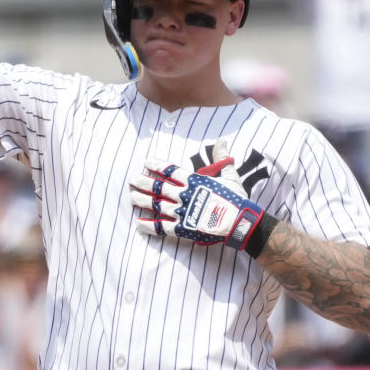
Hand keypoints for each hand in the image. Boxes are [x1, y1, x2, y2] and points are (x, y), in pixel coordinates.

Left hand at [129, 139, 264, 252]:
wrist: (238, 222)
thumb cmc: (235, 198)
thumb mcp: (230, 174)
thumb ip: (221, 158)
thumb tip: (221, 141)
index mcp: (194, 180)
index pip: (170, 170)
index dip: (157, 166)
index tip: (146, 162)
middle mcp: (183, 194)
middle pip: (158, 186)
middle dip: (143, 182)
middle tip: (131, 179)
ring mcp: (181, 212)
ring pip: (156, 204)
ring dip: (142, 200)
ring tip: (131, 197)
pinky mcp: (182, 229)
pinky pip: (161, 227)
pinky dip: (149, 226)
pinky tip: (138, 224)